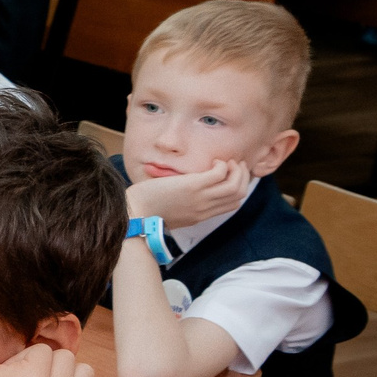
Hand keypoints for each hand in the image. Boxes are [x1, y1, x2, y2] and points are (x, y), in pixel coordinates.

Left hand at [125, 158, 248, 228]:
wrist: (133, 213)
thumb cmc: (147, 208)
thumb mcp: (174, 212)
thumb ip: (188, 204)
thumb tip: (189, 191)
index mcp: (201, 215)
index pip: (233, 204)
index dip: (239, 188)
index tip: (232, 176)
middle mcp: (205, 208)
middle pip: (239, 194)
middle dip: (243, 176)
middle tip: (235, 165)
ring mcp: (200, 198)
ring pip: (235, 185)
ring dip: (237, 170)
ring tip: (228, 161)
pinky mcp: (192, 187)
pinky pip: (219, 174)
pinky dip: (222, 165)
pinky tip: (214, 161)